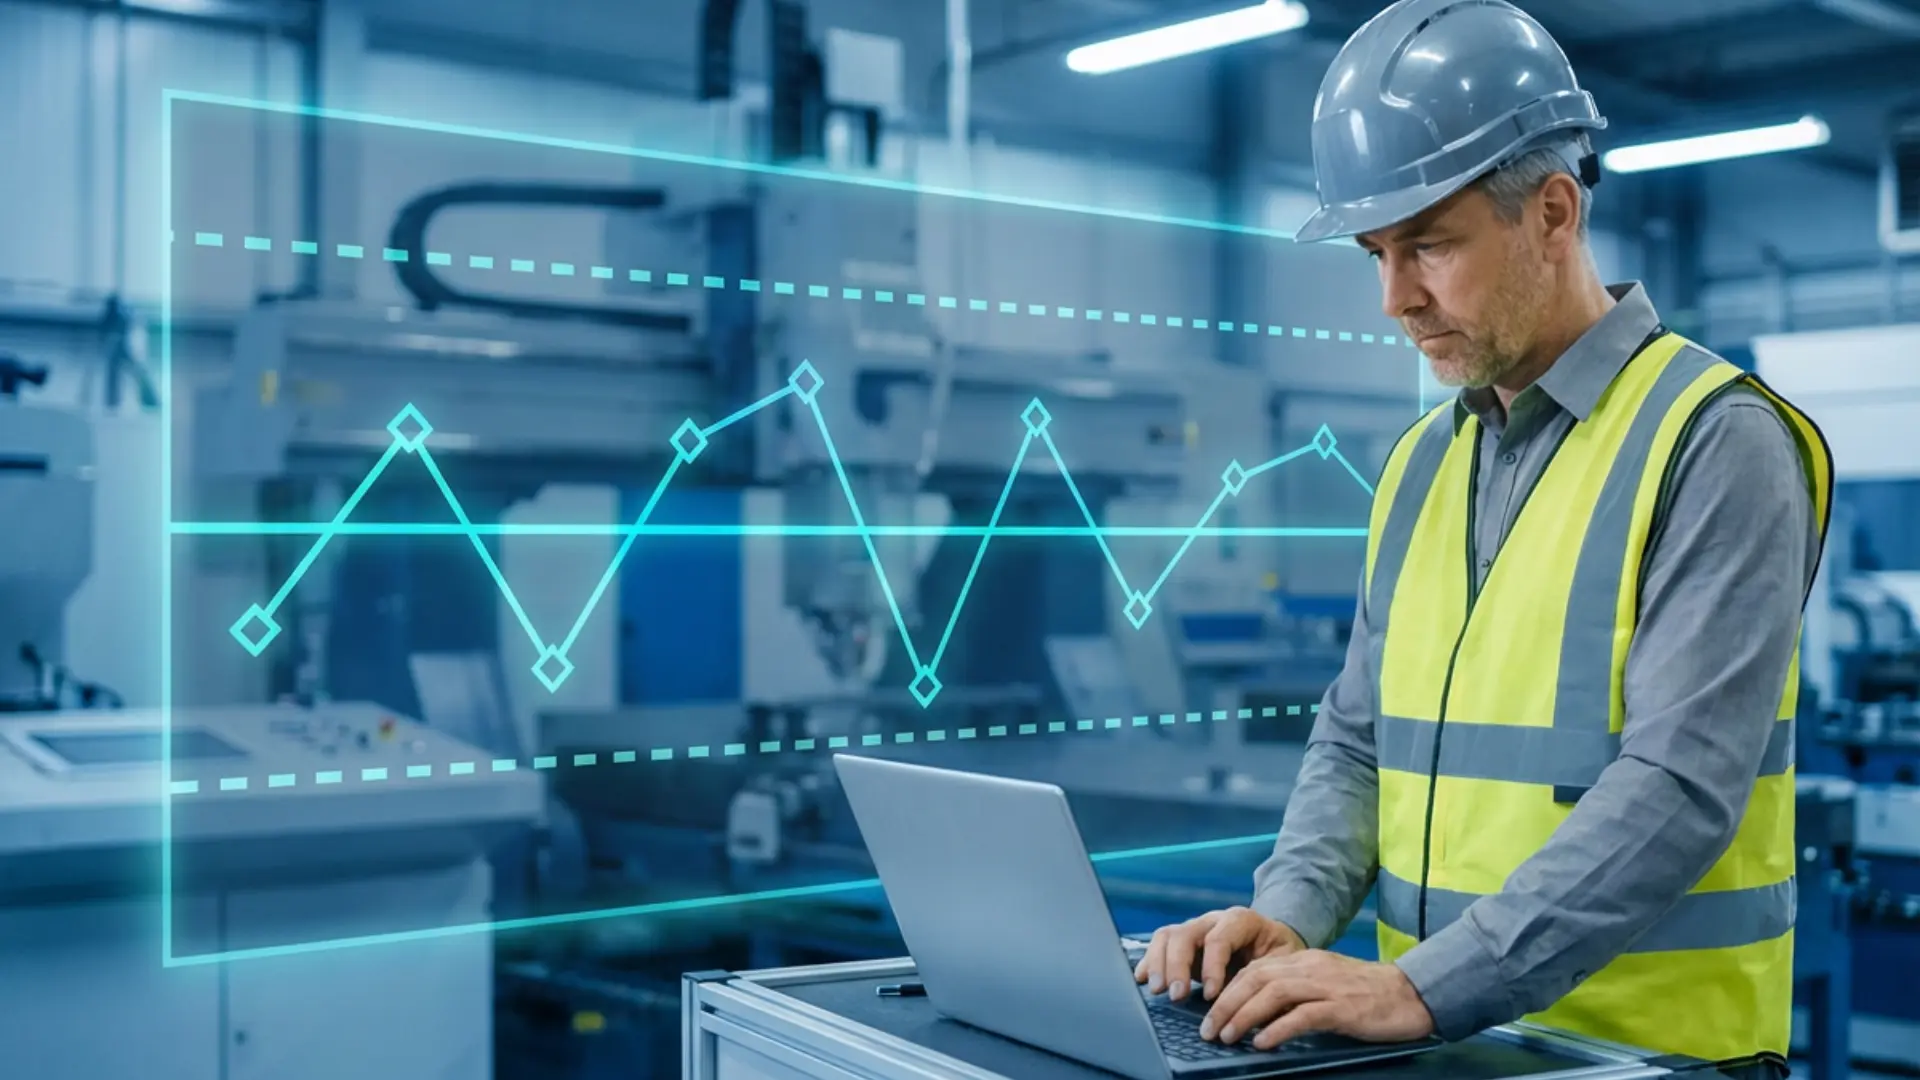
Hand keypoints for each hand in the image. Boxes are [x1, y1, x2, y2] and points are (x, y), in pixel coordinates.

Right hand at [1133, 907, 1305, 1003]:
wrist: (1273, 942)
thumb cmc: (1279, 955)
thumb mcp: (1284, 964)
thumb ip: (1269, 979)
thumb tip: (1255, 1008)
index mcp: (1242, 921)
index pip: (1219, 938)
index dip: (1212, 967)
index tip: (1211, 996)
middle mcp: (1213, 920)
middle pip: (1186, 934)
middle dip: (1178, 966)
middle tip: (1176, 996)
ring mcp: (1195, 929)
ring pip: (1168, 936)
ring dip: (1158, 963)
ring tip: (1157, 990)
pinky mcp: (1183, 942)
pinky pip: (1159, 944)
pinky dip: (1148, 960)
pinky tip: (1142, 979)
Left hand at [1200, 950, 1434, 1048]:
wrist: (1411, 994)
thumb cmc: (1366, 995)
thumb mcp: (1324, 983)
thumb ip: (1295, 991)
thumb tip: (1258, 1012)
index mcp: (1303, 960)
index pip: (1254, 969)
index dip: (1228, 990)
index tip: (1209, 1012)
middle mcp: (1309, 968)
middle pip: (1255, 979)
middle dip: (1225, 1004)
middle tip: (1208, 1030)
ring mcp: (1325, 986)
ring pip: (1272, 994)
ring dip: (1243, 1016)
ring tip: (1226, 1037)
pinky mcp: (1341, 1008)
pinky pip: (1302, 1016)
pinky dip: (1277, 1029)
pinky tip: (1262, 1043)